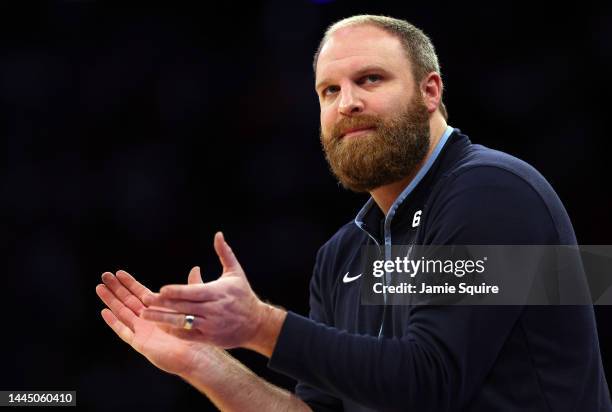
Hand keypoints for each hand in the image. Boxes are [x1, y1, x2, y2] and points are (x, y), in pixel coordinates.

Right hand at [96, 267, 218, 376]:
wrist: (195, 355)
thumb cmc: (194, 333)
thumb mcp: (191, 306)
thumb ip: (188, 288)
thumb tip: (195, 268)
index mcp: (158, 309)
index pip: (140, 292)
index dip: (129, 282)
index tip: (118, 272)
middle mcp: (148, 319)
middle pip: (128, 300)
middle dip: (116, 288)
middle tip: (104, 275)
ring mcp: (142, 330)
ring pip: (122, 312)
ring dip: (111, 301)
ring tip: (99, 288)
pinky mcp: (140, 342)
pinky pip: (124, 331)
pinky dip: (114, 322)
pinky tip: (104, 312)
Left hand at [140, 232, 285, 354]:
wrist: (256, 324)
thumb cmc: (243, 295)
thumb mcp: (235, 273)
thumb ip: (224, 253)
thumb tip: (218, 234)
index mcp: (218, 292)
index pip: (194, 292)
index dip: (177, 291)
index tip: (161, 290)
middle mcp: (213, 309)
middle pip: (184, 307)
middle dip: (162, 304)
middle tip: (144, 300)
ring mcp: (210, 325)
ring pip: (183, 322)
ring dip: (162, 319)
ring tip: (145, 315)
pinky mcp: (209, 338)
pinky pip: (188, 335)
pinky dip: (173, 331)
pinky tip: (159, 326)